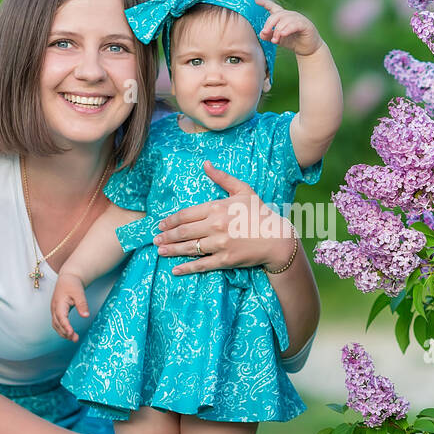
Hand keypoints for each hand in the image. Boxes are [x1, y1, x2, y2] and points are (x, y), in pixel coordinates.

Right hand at [50, 271, 88, 341]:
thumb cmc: (72, 284)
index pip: (61, 318)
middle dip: (65, 333)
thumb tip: (85, 316)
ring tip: (74, 339)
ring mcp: (54, 310)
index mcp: (59, 303)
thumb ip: (82, 304)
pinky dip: (62, 329)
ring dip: (63, 333)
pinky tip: (69, 333)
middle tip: (75, 339)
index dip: (65, 326)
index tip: (71, 333)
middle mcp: (54, 308)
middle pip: (57, 324)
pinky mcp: (56, 311)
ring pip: (56, 325)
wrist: (68, 278)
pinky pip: (57, 323)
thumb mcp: (79, 293)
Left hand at [151, 161, 297, 274]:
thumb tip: (205, 164)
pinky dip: (187, 267)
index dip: (172, 220)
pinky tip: (175, 269)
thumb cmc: (260, 213)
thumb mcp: (243, 190)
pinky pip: (201, 264)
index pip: (187, 214)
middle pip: (184, 232)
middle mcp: (216, 226)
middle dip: (167, 236)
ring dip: (172, 250)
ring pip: (190, 248)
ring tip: (160, 251)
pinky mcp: (225, 260)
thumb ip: (222, 178)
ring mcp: (220, 244)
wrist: (277, 238)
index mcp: (217, 208)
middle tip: (156, 239)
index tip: (162, 224)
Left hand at [256, 0, 323, 56]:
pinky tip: (283, 34)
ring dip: (277, 30)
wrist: (308, 49)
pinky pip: (294, 25)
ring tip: (275, 40)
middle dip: (269, 24)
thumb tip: (262, 33)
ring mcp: (298, 19)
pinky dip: (287, 29)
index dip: (265, 3)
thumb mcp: (278, 39)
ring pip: (285, 20)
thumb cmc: (293, 41)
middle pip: (277, 15)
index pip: (273, 7)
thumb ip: (269, 36)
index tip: (256, 0)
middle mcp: (290, 15)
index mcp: (283, 17)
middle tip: (265, 32)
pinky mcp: (305, 25)